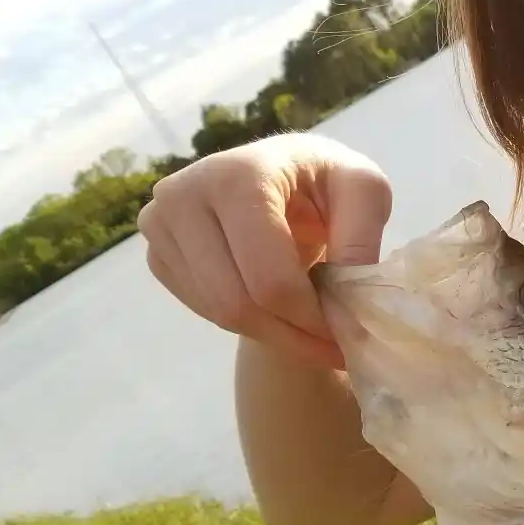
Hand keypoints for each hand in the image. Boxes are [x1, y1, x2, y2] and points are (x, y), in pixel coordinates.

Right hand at [137, 135, 391, 369]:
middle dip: (292, 335)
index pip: (269, 277)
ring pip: (218, 313)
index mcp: (239, 176)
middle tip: (333, 350)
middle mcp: (184, 195)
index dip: (310, 318)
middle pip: (237, 302)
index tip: (346, 335)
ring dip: (274, 335)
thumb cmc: (326, 181)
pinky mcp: (157, 252)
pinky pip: (203, 309)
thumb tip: (348, 295)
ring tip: (313, 333)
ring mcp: (161, 225)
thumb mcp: (366, 190)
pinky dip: (248, 323)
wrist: (283, 175)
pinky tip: (279, 312)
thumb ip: (363, 235)